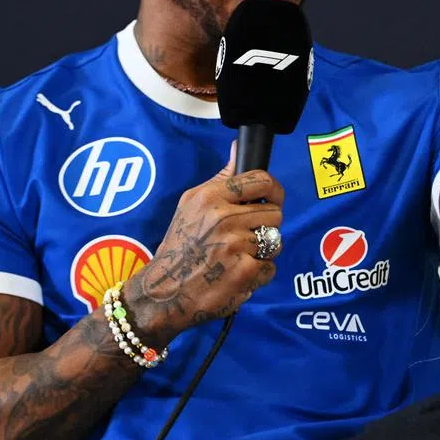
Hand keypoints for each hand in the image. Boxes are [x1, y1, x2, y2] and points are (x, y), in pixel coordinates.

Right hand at [122, 144, 281, 346]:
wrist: (163, 291)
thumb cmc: (179, 245)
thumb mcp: (191, 203)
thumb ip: (221, 178)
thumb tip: (239, 149)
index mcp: (211, 197)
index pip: (261, 180)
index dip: (274, 191)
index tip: (273, 200)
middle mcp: (223, 218)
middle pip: (275, 213)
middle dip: (264, 226)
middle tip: (246, 237)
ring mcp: (235, 245)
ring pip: (275, 241)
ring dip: (262, 251)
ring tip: (239, 256)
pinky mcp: (244, 272)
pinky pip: (270, 267)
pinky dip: (258, 274)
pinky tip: (237, 275)